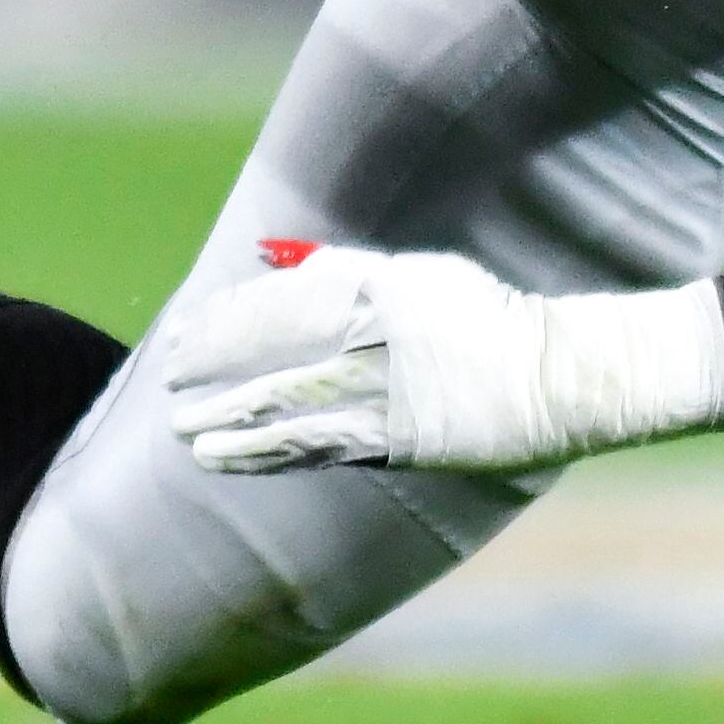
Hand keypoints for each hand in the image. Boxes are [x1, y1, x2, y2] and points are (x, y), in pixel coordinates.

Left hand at [158, 243, 723, 475]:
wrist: (554, 374)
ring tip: (182, 433)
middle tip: (169, 382)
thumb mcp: (414, 273)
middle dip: (208, 370)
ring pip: (278, 408)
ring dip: (224, 423)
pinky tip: (225, 460)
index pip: (270, 304)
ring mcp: (378, 392)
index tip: (183, 334)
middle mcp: (364, 338)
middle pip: (263, 354)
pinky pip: (311, 448)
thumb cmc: (483, 315)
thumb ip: (342, 270)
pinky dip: (262, 455)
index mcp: (368, 289)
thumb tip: (275, 263)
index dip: (219, 323)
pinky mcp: (393, 441)